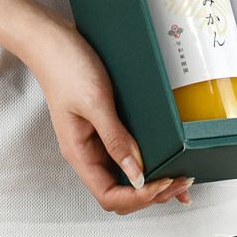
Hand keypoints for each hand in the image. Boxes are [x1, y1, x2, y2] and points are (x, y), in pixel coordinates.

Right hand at [25, 18, 192, 213]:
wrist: (55, 40)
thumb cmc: (66, 67)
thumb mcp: (94, 102)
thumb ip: (114, 138)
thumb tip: (136, 174)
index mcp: (79, 153)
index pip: (109, 194)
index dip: (139, 196)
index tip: (165, 183)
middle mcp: (88, 152)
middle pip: (120, 191)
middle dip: (152, 193)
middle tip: (182, 182)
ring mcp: (98, 139)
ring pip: (126, 175)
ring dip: (153, 180)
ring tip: (180, 176)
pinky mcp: (107, 124)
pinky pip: (128, 152)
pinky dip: (148, 160)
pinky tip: (165, 156)